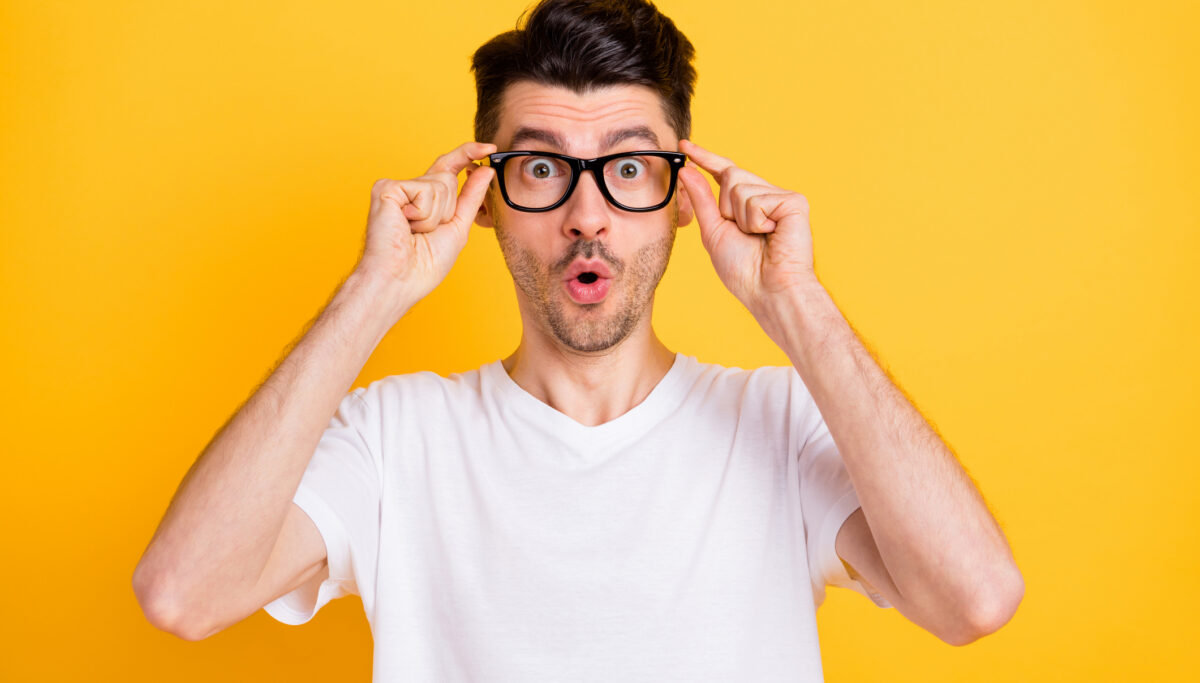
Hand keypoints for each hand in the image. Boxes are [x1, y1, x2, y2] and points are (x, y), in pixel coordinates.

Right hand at [355, 141, 495, 302]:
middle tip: (426, 232)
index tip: (490, 147)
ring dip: (435, 216)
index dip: (468, 154)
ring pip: (440, 185)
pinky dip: (423, 214)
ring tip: (415, 232)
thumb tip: (486, 170)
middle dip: (448, 209)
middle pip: (448, 178)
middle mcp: (409, 190)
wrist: (400, 280)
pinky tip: (406, 225)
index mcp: (424, 199)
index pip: (449, 168)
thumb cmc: (424, 265)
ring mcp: (396, 188)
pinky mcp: (386, 188)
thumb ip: (471, 197)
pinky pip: (425, 191)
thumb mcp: (457, 227)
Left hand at [677, 139, 818, 322]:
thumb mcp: (714, 232)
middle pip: (731, 175)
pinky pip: (756, 198)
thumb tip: (687, 170)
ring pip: (740, 186)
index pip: (723, 173)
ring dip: (740, 217)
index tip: (684, 146)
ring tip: (759, 237)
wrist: (769, 290)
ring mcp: (780, 197)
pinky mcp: (794, 201)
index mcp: (746, 204)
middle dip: (726, 206)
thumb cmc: (744, 270)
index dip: (705, 158)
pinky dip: (756, 221)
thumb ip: (701, 200)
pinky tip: (772, 234)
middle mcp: (765, 196)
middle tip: (743, 234)